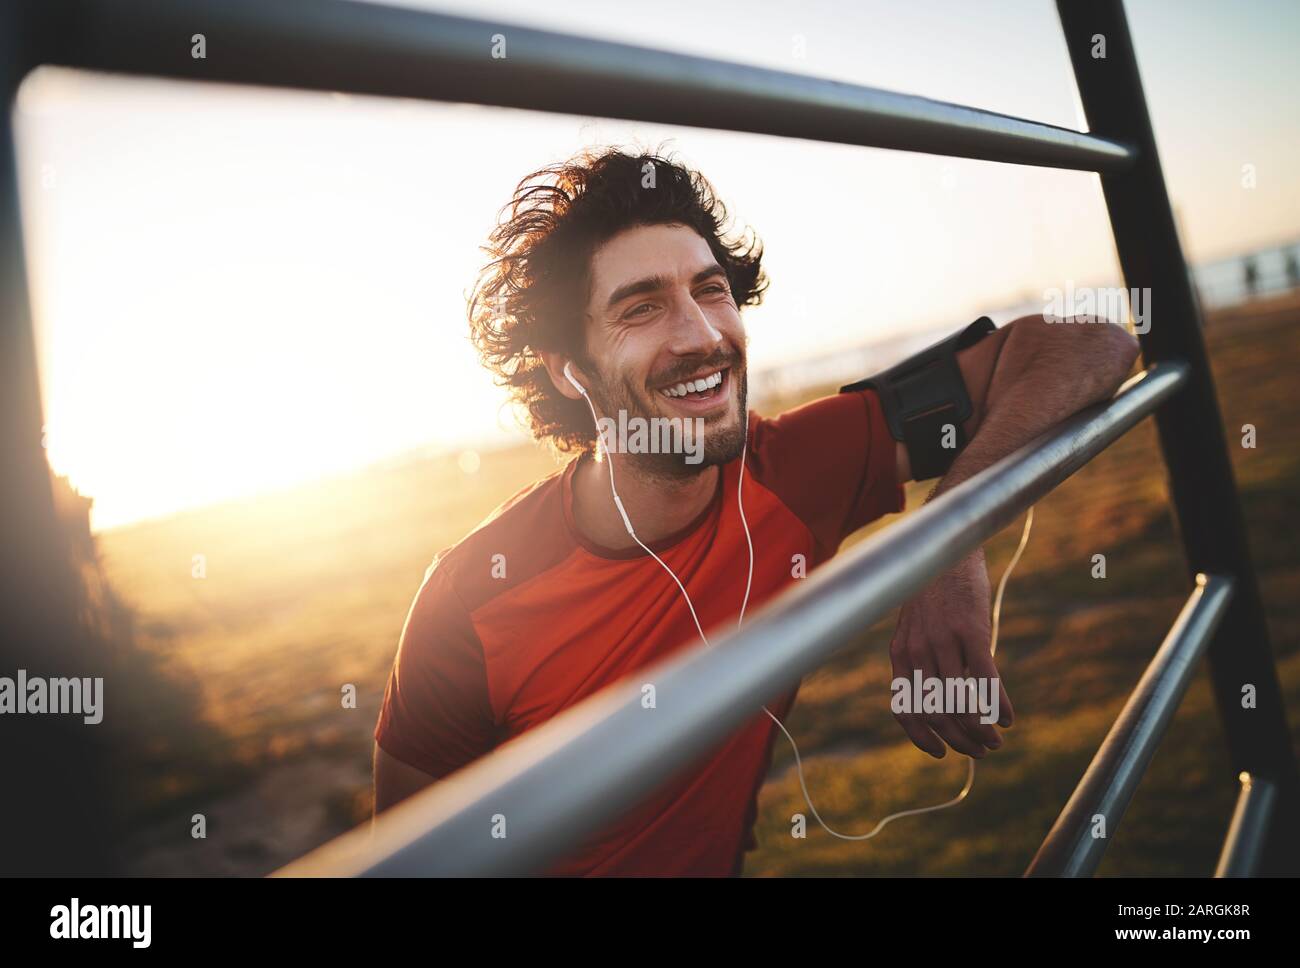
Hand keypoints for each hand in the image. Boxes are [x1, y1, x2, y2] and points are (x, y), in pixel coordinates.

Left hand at [888, 548, 1013, 757]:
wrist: (946, 548)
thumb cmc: (933, 592)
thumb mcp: (916, 626)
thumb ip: (922, 659)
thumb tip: (941, 699)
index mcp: (900, 653)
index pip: (904, 708)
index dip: (922, 737)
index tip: (941, 752)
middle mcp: (917, 650)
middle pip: (935, 712)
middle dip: (959, 740)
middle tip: (981, 751)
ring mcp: (942, 641)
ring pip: (960, 703)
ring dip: (979, 730)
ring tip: (995, 740)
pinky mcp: (970, 631)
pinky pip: (984, 680)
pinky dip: (996, 706)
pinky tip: (1007, 718)